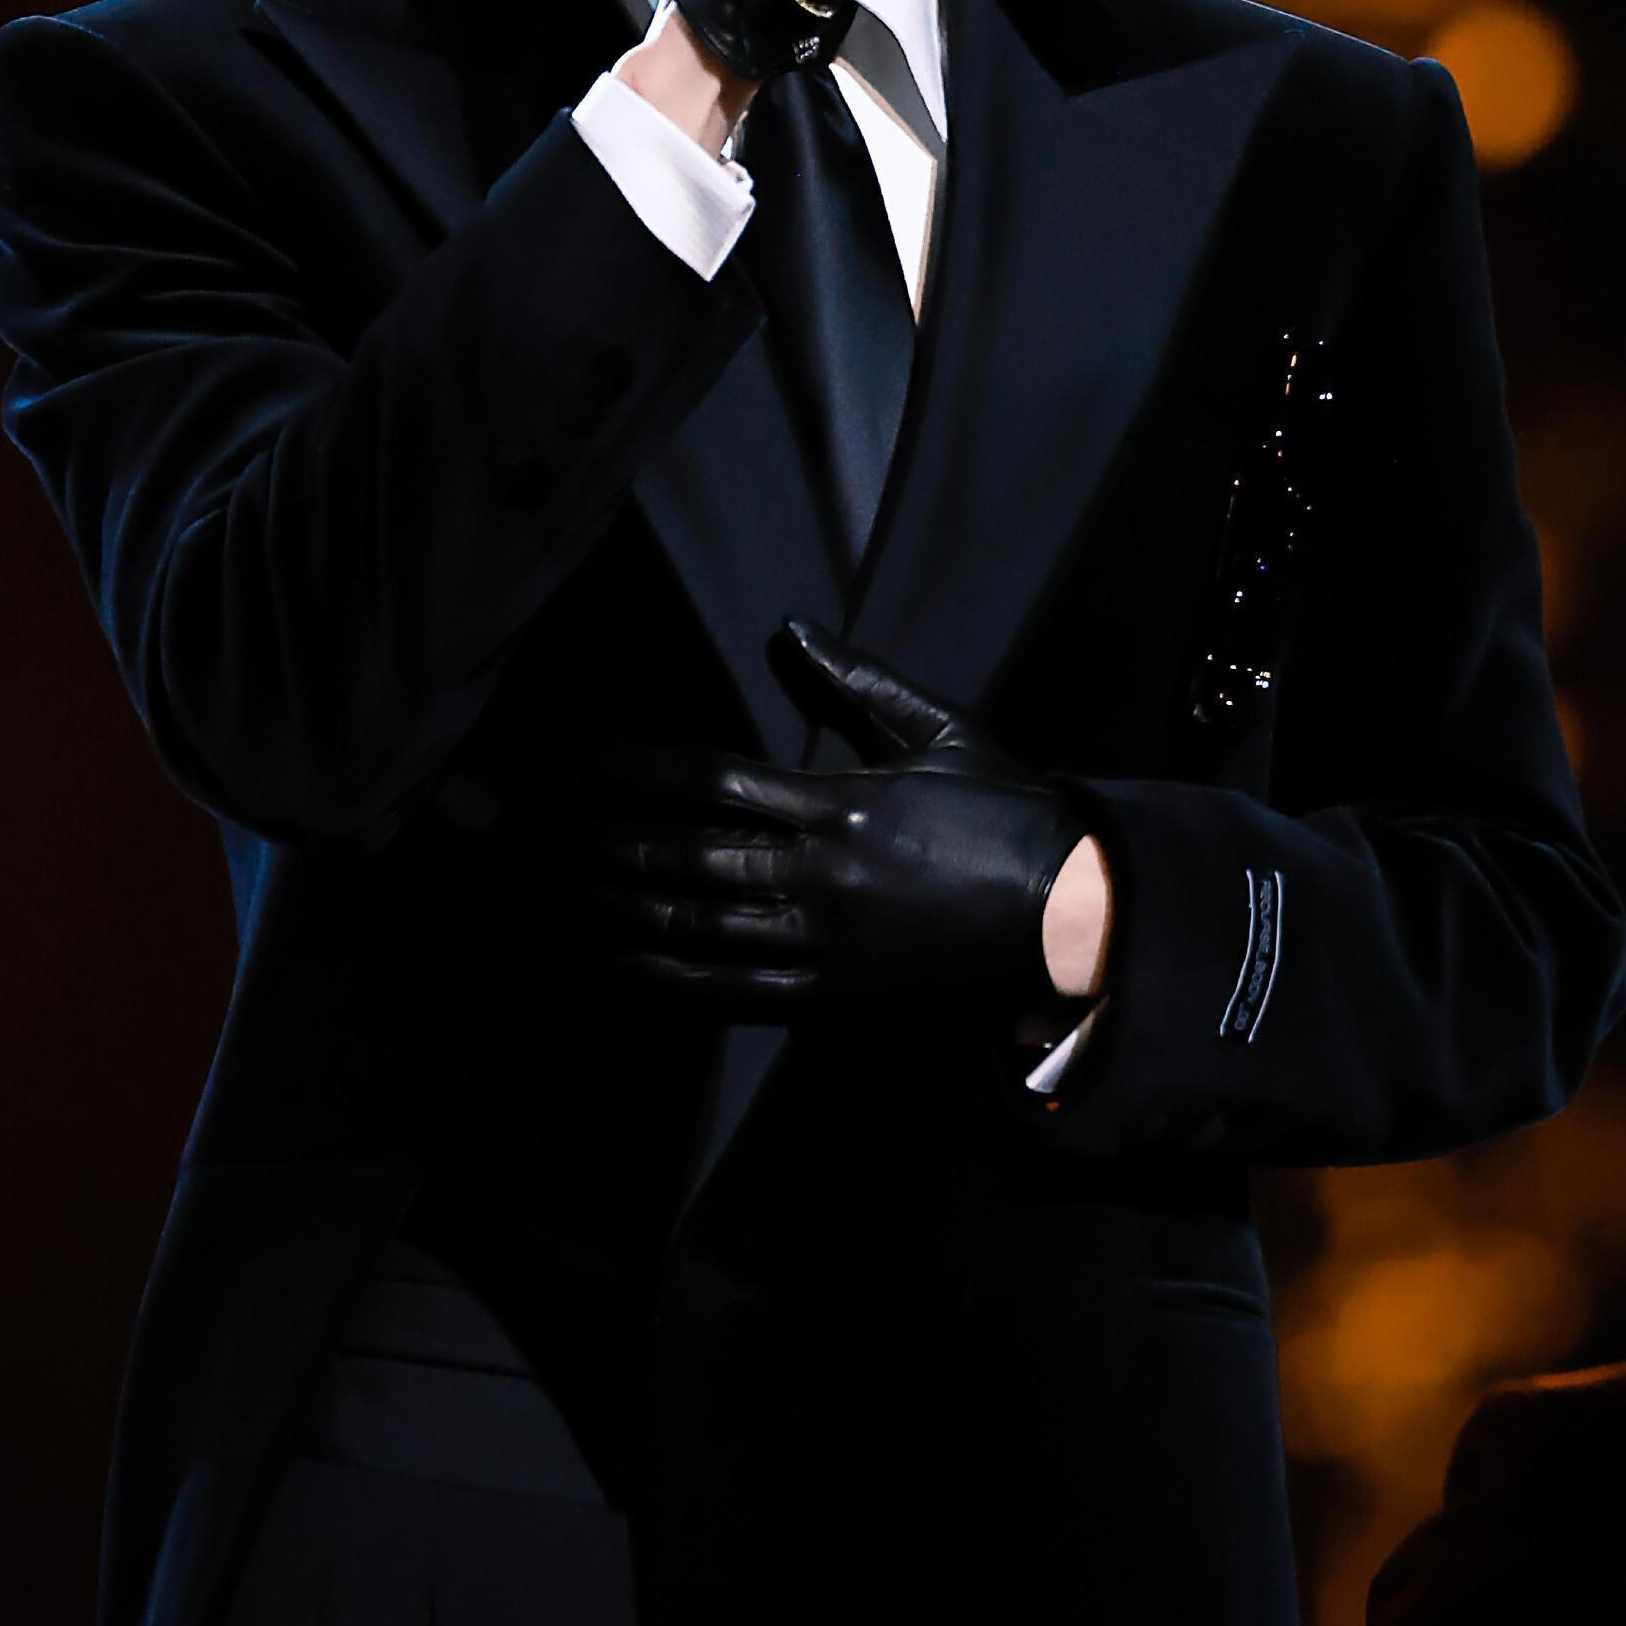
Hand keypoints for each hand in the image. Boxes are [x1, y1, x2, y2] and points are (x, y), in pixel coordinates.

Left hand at [543, 615, 1097, 1027]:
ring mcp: (825, 942)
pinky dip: (674, 979)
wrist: (1077, 916)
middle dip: (606, 844)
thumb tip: (789, 629)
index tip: (583, 766)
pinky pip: (737, 992)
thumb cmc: (1013, 811)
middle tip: (548, 834)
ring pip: (699, 928)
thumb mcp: (941, 731)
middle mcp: (819, 876)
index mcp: (839, 803)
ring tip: (576, 890)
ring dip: (626, 908)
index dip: (634, 774)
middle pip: (684, 859)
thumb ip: (858, 683)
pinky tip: (630, 963)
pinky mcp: (837, 995)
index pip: (708, 782)